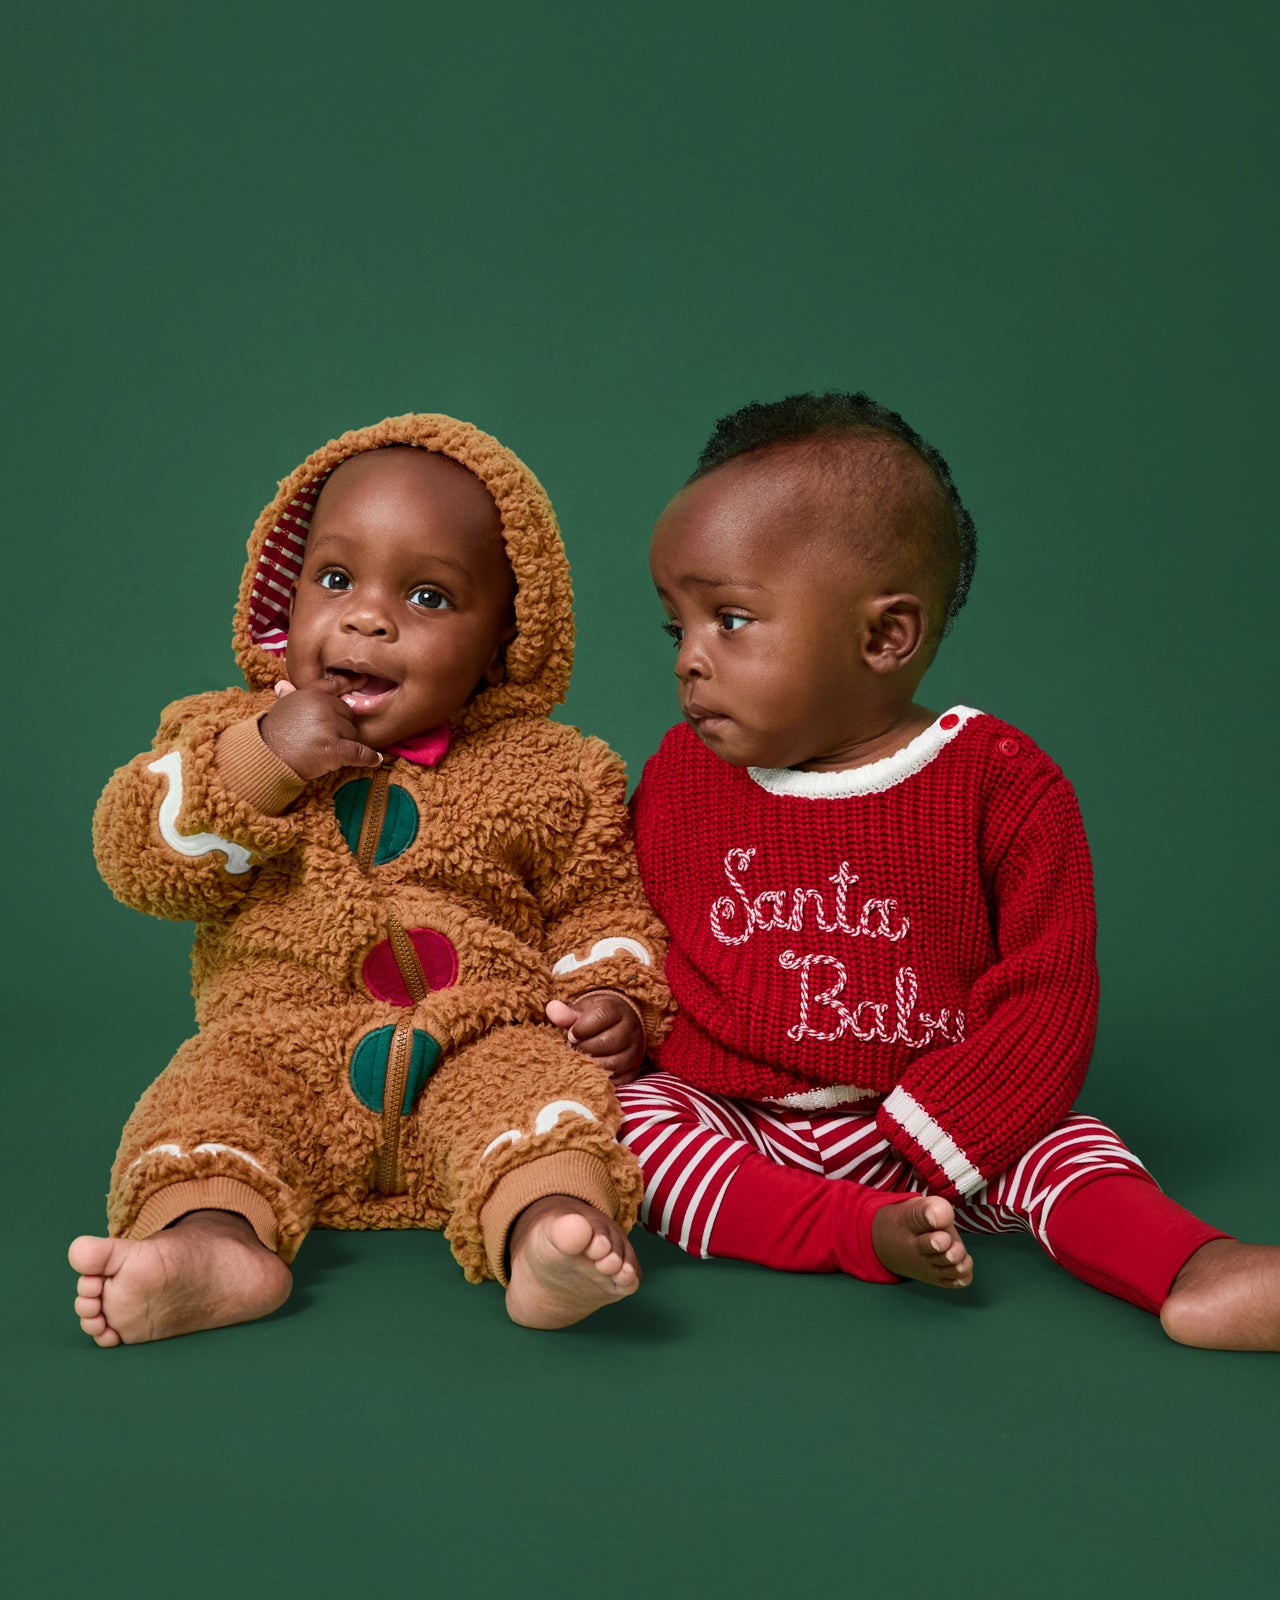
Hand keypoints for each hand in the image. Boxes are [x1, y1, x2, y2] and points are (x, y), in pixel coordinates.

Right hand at [259, 677, 382, 780]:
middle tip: (323, 738)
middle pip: (348, 714)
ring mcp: (329, 726)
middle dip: (342, 727)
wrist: (266, 756)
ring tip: (325, 750)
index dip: (351, 683)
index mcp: (311, 693)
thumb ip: (289, 696)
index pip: (335, 684)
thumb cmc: (274, 734)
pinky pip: (358, 752)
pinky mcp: (333, 747)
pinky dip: (368, 758)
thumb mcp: (281, 708)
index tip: (364, 679)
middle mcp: (323, 705)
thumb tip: (282, 685)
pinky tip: (375, 761)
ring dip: (345, 743)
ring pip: (353, 733)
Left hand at [546, 992, 645, 1083]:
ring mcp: (634, 1052)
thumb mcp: (582, 1012)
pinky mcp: (632, 1071)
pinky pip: (617, 1081)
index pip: (601, 1015)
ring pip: (612, 1063)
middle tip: (572, 1049)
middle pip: (607, 1041)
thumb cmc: (594, 1020)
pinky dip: (599, 1078)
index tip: (570, 1035)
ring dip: (590, 1064)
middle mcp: (630, 1030)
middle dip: (583, 1047)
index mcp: (617, 1010)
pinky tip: (588, 1072)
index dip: (581, 1027)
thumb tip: (552, 1010)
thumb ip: (566, 1013)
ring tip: (578, 1061)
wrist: (619, 1028)